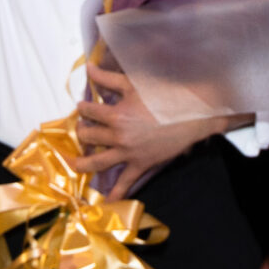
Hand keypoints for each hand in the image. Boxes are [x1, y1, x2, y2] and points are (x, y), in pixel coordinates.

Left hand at [72, 65, 225, 199]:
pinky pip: (125, 182)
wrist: (192, 114)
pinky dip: (116, 193)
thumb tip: (89, 67)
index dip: (83, 108)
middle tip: (83, 129)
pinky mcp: (141, 164)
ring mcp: (128, 153)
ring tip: (76, 164)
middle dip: (82, 131)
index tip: (84, 107)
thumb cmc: (163, 95)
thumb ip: (108, 77)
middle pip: (87, 137)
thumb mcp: (133, 84)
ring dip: (84, 164)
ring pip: (97, 162)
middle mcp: (118, 136)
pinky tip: (108, 201)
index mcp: (115, 114)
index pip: (87, 112)